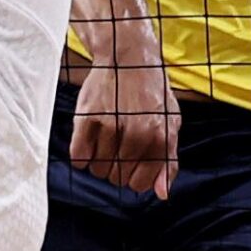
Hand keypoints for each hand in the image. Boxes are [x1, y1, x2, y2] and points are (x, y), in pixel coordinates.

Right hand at [70, 59, 180, 198]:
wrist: (127, 57)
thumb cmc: (151, 92)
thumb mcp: (171, 123)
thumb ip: (168, 160)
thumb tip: (161, 194)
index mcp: (159, 136)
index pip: (140, 184)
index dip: (134, 179)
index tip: (132, 166)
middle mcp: (136, 132)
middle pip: (117, 178)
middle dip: (117, 170)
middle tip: (119, 149)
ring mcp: (110, 124)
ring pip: (98, 169)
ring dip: (100, 162)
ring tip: (106, 142)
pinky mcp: (87, 117)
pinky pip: (79, 156)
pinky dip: (82, 156)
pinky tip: (90, 143)